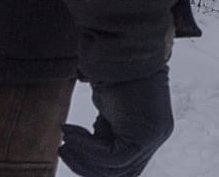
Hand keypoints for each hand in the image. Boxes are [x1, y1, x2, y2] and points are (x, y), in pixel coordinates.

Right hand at [59, 67, 173, 176]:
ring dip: (83, 157)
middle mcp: (156, 138)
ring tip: (65, 140)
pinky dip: (87, 147)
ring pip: (115, 169)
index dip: (93, 163)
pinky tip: (70, 131)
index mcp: (150, 133)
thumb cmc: (116, 76)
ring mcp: (153, 138)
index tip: (68, 148)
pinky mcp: (144, 137)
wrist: (124, 54)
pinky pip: (112, 157)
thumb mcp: (110, 111)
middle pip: (121, 172)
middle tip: (63, 149)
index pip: (124, 165)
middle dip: (86, 165)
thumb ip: (106, 134)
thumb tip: (90, 154)